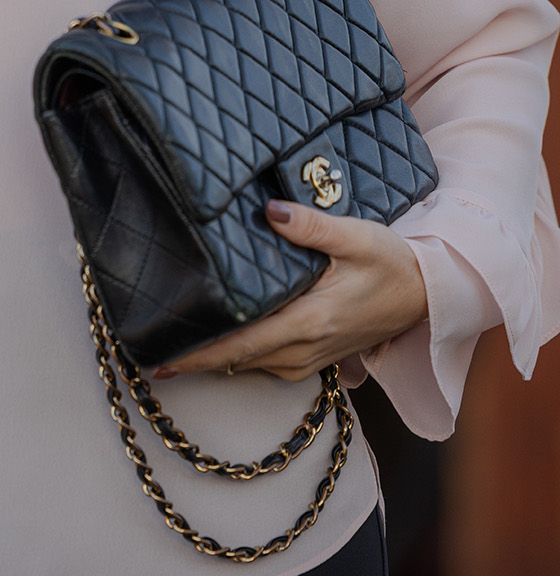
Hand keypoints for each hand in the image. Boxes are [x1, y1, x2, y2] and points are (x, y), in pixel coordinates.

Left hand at [155, 201, 428, 383]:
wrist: (427, 294)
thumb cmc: (391, 261)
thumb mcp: (355, 236)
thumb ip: (310, 225)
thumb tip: (268, 211)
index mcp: (309, 322)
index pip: (242, 344)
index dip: (200, 354)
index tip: (163, 359)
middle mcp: (304, 350)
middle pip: (237, 360)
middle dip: (194, 358)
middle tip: (148, 348)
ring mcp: (309, 359)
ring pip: (249, 365)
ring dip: (214, 358)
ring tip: (172, 342)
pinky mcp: (314, 358)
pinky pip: (265, 363)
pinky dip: (238, 355)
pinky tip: (216, 339)